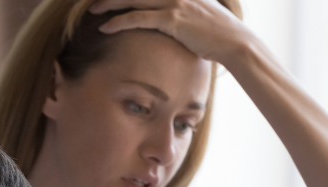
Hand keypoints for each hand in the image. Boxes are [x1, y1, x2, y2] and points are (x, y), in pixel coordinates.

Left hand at [89, 0, 250, 65]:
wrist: (234, 42)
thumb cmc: (216, 33)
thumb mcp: (199, 12)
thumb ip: (182, 9)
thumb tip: (170, 17)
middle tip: (94, 0)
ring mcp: (174, 2)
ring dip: (110, 4)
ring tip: (93, 10)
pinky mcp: (173, 19)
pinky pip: (139, 17)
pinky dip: (120, 21)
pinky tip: (106, 27)